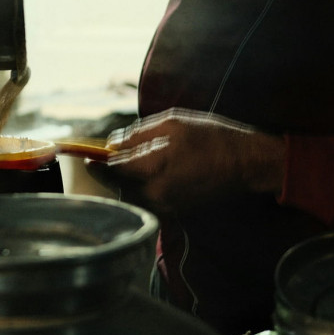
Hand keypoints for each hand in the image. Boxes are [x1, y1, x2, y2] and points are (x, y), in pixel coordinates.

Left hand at [85, 109, 283, 214]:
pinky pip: (148, 201)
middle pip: (118, 185)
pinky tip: (149, 174)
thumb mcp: (172, 123)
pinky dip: (141, 189)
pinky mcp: (176, 211)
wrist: (247, 163)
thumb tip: (112, 144)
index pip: (111, 169)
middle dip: (109, 171)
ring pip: (132, 195)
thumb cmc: (212, 136)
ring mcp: (167, 205)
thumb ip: (137, 135)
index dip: (96, 161)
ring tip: (129, 164)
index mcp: (153, 168)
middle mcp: (156, 193)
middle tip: (102, 158)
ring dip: (124, 181)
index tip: (86, 155)